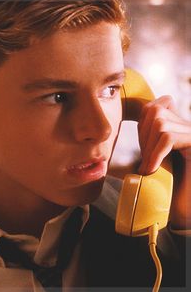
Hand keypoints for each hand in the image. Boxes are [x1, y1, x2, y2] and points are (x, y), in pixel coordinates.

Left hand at [138, 95, 190, 228]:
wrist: (185, 208)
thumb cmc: (167, 186)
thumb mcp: (154, 157)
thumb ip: (148, 140)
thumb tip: (128, 124)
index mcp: (178, 127)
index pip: (154, 105)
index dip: (141, 125)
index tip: (142, 149)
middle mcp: (188, 127)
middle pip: (155, 110)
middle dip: (142, 135)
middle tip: (145, 159)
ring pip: (160, 122)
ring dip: (148, 146)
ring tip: (149, 166)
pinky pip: (168, 138)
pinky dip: (155, 154)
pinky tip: (151, 170)